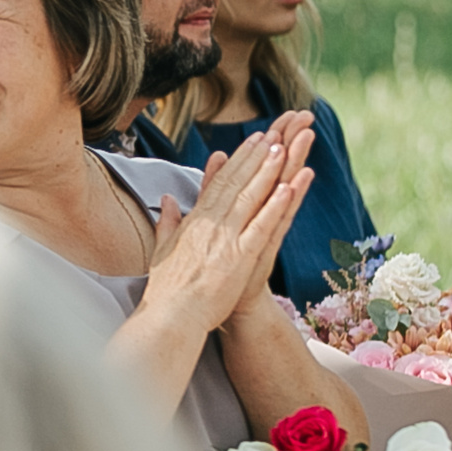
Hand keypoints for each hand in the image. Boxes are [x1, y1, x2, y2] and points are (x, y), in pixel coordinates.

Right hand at [144, 130, 312, 340]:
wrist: (170, 317)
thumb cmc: (167, 290)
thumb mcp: (163, 248)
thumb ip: (168, 221)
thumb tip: (168, 198)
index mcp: (195, 221)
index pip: (218, 183)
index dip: (237, 161)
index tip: (252, 142)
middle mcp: (211, 224)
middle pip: (236, 182)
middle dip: (255, 156)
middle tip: (273, 133)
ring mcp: (226, 239)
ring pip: (250, 197)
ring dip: (267, 170)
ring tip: (284, 146)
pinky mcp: (240, 257)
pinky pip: (261, 226)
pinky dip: (275, 206)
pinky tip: (288, 187)